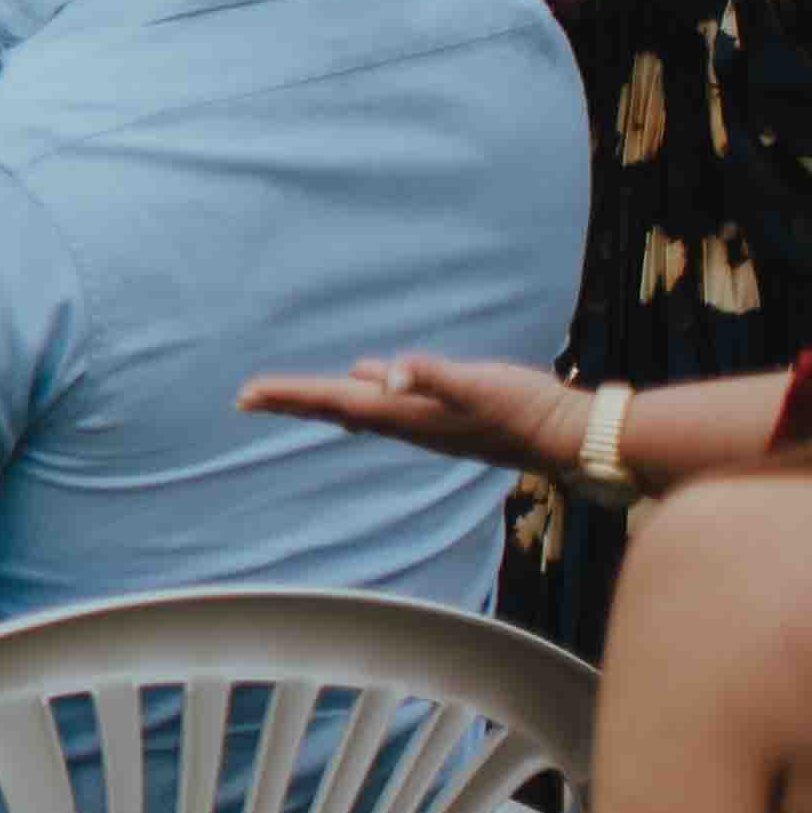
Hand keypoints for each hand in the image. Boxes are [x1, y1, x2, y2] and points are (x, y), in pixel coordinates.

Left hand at [234, 351, 591, 478]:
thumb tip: (388, 375)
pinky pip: (391, 403)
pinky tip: (366, 382)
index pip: (333, 399)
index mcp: (404, 412)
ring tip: (289, 396)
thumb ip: (434, 377)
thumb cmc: (523, 409)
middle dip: (290, 401)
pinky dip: (366, 391)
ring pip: (360, 407)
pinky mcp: (445, 416)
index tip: (245, 394)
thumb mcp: (478, 385)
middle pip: (335, 407)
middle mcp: (407, 421)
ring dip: (321, 398)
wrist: (567, 437)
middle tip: (245, 398)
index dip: (288, 395)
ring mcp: (425, 422)